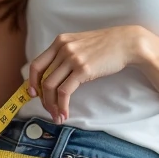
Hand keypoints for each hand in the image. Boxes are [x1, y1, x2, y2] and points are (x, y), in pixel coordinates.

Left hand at [28, 26, 144, 122]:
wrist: (127, 42)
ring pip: (50, 86)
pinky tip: (65, 114)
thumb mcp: (80, 43)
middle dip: (42, 98)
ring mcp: (72, 58)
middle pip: (42, 78)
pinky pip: (64, 92)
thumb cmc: (106, 45)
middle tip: (48, 109)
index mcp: (60, 41)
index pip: (36, 64)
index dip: (31, 81)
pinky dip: (62, 106)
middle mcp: (63, 48)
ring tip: (57, 116)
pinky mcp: (83, 70)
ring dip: (51, 105)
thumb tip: (55, 74)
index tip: (33, 94)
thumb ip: (66, 54)